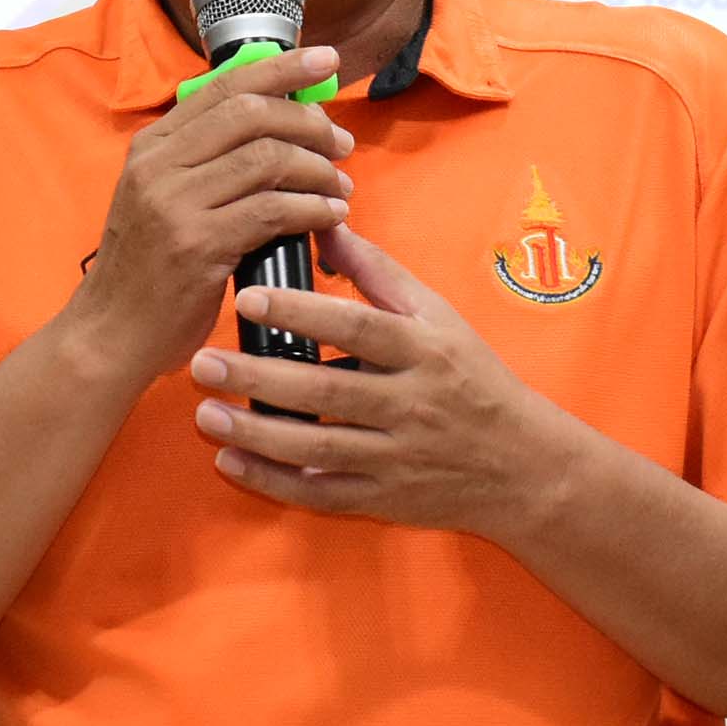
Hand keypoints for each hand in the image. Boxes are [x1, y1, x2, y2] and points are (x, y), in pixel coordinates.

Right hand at [56, 46, 352, 385]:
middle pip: (252, 113)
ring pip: (268, 158)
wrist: (110, 335)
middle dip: (309, 121)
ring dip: (318, 169)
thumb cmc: (148, 271)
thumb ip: (206, 161)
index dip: (281, 68)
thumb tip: (279, 126)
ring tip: (340, 188)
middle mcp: (159, 165)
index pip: (224, 86)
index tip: (326, 60)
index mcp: (152, 146)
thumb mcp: (162, 200)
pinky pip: (273, 209)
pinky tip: (330, 217)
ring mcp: (175, 203)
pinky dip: (313, 209)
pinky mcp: (197, 244)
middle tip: (341, 142)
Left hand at [188, 224, 571, 538]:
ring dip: (256, 433)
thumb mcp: (438, 316)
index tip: (247, 298)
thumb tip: (325, 226)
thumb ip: (379, 274)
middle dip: (259, 377)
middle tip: (203, 361)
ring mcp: (396, 457)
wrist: (523, 465)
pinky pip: (320, 493)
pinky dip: (274, 481)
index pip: (358, 326)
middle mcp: (410, 404)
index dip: (302, 312)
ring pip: (317, 448)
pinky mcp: (384, 499)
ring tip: (205, 414)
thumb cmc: (472, 378)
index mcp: (424, 350)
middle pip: (327, 391)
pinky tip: (231, 462)